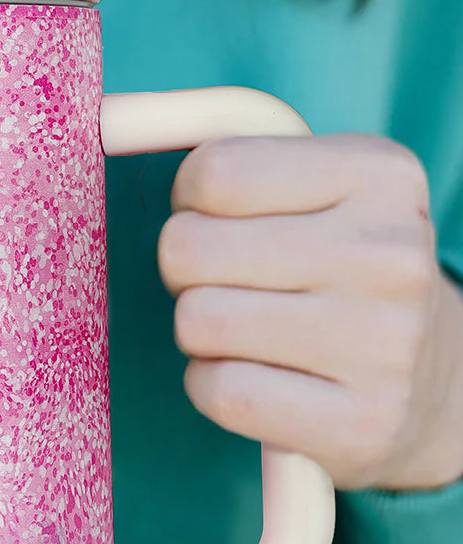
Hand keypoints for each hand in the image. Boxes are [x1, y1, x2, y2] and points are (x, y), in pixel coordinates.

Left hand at [158, 133, 462, 490]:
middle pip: (189, 249)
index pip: (214, 172)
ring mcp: (380, 342)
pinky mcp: (358, 422)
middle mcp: (388, 254)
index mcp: (380, 175)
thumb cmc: (345, 274)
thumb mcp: (325, 190)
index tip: (218, 224)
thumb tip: (113, 121)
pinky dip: (210, 386)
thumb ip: (240, 161)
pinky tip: (253, 378)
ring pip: (197, 321)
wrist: (435, 379)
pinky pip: (220, 391)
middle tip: (226, 286)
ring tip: (244, 334)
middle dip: (187, 272)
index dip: (190, 204)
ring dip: (198, 333)